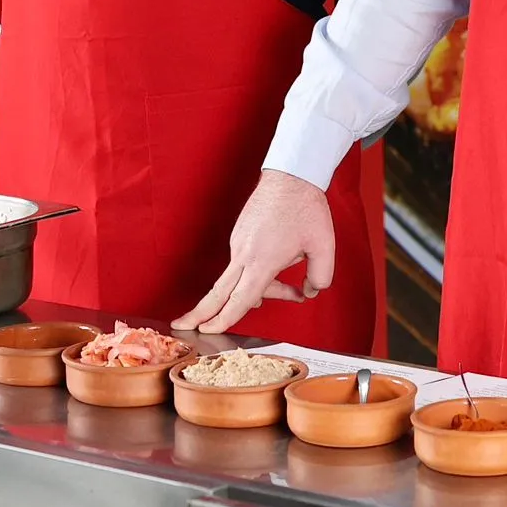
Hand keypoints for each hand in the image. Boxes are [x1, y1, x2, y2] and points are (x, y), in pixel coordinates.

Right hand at [173, 169, 334, 334]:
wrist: (291, 174)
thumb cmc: (306, 208)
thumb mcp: (324, 246)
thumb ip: (320, 277)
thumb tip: (311, 292)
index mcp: (262, 261)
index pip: (240, 299)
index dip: (224, 319)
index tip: (207, 332)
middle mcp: (244, 254)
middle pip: (218, 292)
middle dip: (200, 313)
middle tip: (181, 327)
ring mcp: (239, 242)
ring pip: (240, 279)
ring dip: (261, 292)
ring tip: (295, 291)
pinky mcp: (240, 234)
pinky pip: (244, 264)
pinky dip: (259, 274)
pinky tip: (285, 268)